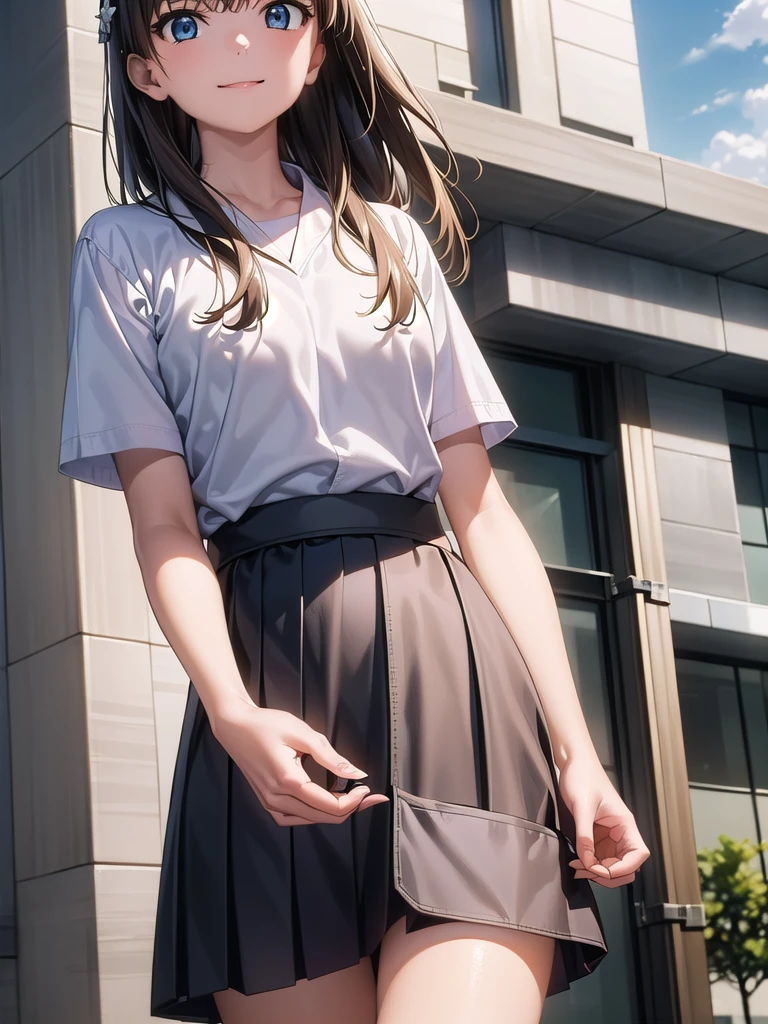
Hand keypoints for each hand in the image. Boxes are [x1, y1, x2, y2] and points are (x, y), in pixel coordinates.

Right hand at [211, 697, 389, 826]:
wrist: (235, 726)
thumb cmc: (265, 725)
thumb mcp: (302, 733)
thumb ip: (330, 756)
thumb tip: (355, 773)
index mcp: (288, 781)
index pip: (330, 805)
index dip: (354, 801)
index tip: (367, 788)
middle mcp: (277, 798)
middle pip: (323, 816)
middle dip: (350, 808)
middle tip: (370, 796)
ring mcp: (269, 802)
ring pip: (309, 820)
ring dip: (333, 813)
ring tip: (351, 799)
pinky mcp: (267, 801)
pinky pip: (293, 818)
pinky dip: (312, 814)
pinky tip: (323, 804)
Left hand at [557, 756, 649, 887]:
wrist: (573, 762)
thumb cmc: (583, 776)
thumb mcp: (582, 806)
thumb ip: (585, 836)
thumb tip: (587, 860)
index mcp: (625, 823)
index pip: (638, 855)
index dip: (623, 868)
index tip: (601, 870)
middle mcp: (620, 832)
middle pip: (626, 866)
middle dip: (607, 874)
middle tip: (585, 871)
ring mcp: (609, 835)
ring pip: (612, 864)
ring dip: (597, 871)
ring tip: (578, 867)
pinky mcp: (597, 835)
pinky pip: (598, 857)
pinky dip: (590, 864)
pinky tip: (577, 861)